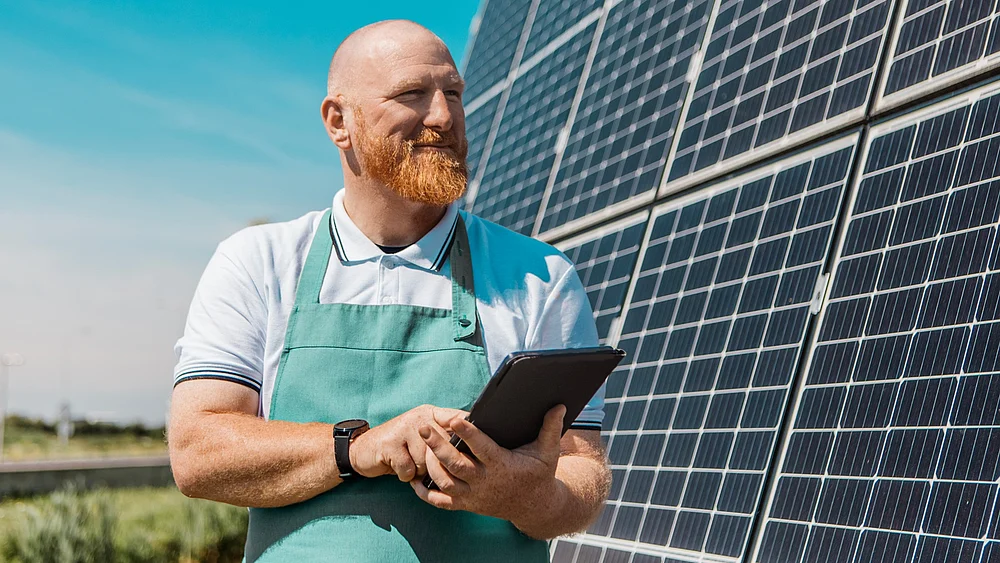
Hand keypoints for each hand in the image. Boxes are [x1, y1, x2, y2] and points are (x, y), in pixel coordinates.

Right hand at [349, 405, 466, 481]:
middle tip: (428, 465)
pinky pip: (409, 469)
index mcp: (431, 413)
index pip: (456, 417)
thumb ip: (444, 436)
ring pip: (427, 461)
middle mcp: (419, 417)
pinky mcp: (390, 444)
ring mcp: (404, 429)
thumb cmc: (401, 446)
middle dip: (438, 462)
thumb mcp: (423, 436)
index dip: (468, 429)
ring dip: (420, 470)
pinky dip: (405, 475)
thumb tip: (473, 448)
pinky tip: (399, 468)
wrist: (365, 450)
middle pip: (444, 445)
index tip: (477, 443)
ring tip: (411, 464)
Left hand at [409, 404, 566, 524]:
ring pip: (445, 481)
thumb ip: (551, 428)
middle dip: (437, 445)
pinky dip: (425, 492)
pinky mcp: (467, 505)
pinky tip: (414, 478)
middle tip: (423, 426)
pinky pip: (441, 502)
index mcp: (503, 465)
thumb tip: (559, 405)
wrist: (534, 507)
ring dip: (428, 464)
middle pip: (456, 464)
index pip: (482, 448)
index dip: (468, 433)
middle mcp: (485, 481)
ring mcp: (474, 495)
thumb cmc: (538, 474)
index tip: (454, 419)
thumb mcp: (548, 452)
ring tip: (419, 443)